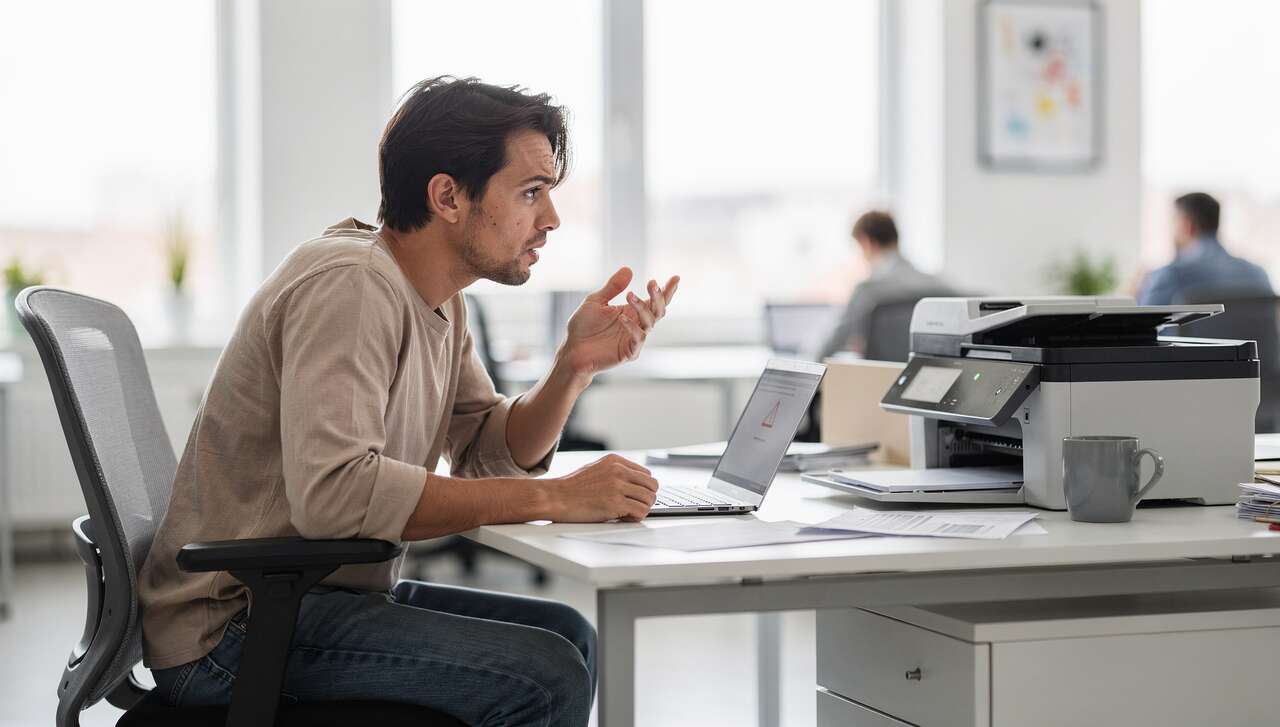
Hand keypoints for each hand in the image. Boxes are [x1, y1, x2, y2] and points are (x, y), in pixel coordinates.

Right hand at [545, 454, 658, 521]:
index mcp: (615, 461)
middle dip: (646, 498)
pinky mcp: (615, 504)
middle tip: (635, 506)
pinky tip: (625, 518)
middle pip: (652, 486)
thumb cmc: (572, 487)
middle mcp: (618, 471)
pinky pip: (640, 511)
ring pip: (649, 499)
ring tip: (629, 513)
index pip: (646, 474)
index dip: (643, 488)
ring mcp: (617, 487)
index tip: (635, 496)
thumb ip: (615, 471)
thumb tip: (634, 481)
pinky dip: (636, 517)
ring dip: (642, 509)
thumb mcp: (596, 468)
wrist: (555, 497)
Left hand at [560, 267, 679, 378]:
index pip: (654, 300)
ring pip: (650, 323)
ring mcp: (634, 339)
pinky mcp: (629, 352)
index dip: (666, 290)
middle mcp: (637, 325)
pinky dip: (632, 328)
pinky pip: (638, 339)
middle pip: (658, 310)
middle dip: (659, 297)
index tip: (676, 278)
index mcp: (632, 312)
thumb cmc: (583, 327)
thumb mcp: (596, 301)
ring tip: (629, 296)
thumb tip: (629, 269)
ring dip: (642, 308)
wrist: (572, 349)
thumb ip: (613, 287)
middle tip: (652, 284)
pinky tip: (622, 318)